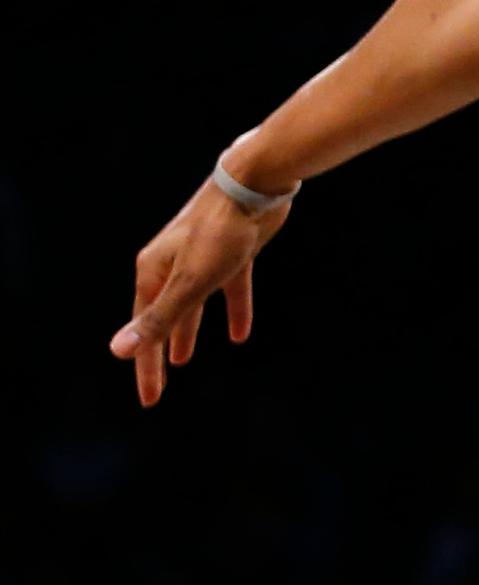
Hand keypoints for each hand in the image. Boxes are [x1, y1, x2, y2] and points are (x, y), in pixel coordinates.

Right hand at [112, 176, 290, 407]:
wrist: (254, 186)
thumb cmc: (219, 232)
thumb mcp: (190, 282)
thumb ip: (159, 318)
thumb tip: (118, 350)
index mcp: (152, 273)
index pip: (144, 330)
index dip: (146, 367)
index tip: (150, 399)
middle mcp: (170, 265)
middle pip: (163, 319)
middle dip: (159, 353)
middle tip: (159, 388)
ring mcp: (201, 258)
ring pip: (192, 305)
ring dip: (187, 331)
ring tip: (183, 359)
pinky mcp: (233, 253)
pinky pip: (230, 290)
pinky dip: (234, 311)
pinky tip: (240, 334)